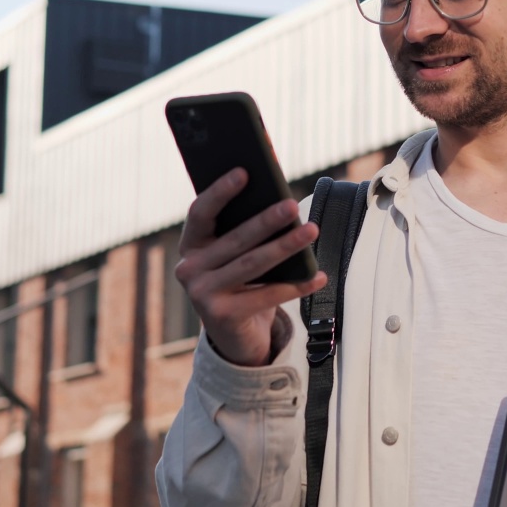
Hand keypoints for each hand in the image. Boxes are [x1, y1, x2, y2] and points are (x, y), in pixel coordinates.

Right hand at [175, 167, 326, 366]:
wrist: (233, 335)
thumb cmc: (239, 283)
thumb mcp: (235, 255)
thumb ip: (244, 229)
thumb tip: (278, 199)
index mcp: (190, 245)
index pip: (200, 213)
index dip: (220, 192)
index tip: (244, 172)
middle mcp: (189, 269)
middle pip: (234, 240)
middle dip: (266, 221)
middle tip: (291, 205)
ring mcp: (203, 295)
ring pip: (252, 265)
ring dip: (285, 247)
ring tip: (311, 231)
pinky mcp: (223, 317)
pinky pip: (266, 296)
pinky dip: (296, 285)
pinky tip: (317, 275)